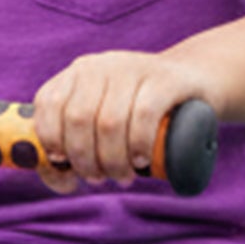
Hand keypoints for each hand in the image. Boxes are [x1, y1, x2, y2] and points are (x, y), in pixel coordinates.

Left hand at [29, 51, 219, 191]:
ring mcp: (134, 68)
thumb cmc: (141, 113)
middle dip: (85, 159)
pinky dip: (138, 145)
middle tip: (99, 178)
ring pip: (109, 121)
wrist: (196, 83)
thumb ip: (75, 146)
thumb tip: (58, 178)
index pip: (48, 103)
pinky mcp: (165, 79)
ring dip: (112, 160)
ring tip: (123, 176)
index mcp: (78, 73)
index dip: (50, 140)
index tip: (65, 165)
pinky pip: (143, 114)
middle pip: (78, 118)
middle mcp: (101, 66)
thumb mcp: (104, 120)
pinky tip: (141, 160)